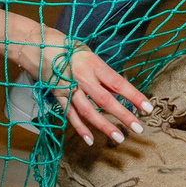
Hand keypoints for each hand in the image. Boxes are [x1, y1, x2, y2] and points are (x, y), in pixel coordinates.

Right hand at [22, 40, 152, 147]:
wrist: (37, 46)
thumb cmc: (67, 48)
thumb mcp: (89, 55)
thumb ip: (102, 73)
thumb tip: (119, 90)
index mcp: (94, 64)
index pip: (118, 83)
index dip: (134, 96)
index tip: (148, 108)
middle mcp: (83, 78)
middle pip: (106, 100)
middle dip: (123, 116)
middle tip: (138, 128)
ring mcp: (69, 89)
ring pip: (89, 112)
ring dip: (104, 126)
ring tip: (119, 138)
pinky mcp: (58, 97)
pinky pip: (71, 115)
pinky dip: (80, 128)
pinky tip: (90, 139)